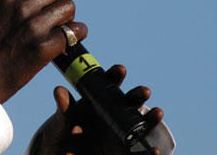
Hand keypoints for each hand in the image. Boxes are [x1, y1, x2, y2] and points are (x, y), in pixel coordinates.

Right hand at [0, 0, 86, 102]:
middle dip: (57, 0)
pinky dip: (75, 36)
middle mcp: (20, 7)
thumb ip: (5, 4)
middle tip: (52, 14)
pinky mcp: (44, 48)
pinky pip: (74, 32)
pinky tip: (69, 41)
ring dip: (67, 17)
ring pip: (68, 7)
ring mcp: (33, 27)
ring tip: (60, 27)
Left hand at [27, 65, 163, 154]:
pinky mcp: (123, 154)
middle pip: (128, 103)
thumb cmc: (58, 139)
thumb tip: (59, 91)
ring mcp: (119, 136)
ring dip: (149, 119)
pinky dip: (150, 153)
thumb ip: (63, 111)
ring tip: (158, 113)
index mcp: (95, 103)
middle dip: (137, 95)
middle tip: (143, 91)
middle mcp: (111, 116)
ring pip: (139, 126)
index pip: (106, 86)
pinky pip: (139, 154)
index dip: (114, 76)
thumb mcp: (58, 125)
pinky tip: (156, 151)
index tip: (120, 69)